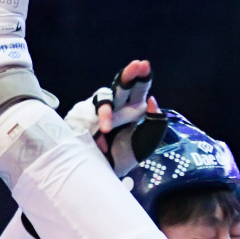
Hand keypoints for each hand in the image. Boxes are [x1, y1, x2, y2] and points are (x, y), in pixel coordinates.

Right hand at [63, 61, 155, 176]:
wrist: (102, 173)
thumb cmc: (123, 157)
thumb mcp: (145, 145)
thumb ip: (155, 126)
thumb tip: (152, 100)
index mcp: (133, 109)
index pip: (139, 89)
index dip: (142, 77)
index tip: (145, 65)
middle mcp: (117, 106)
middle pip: (122, 85)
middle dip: (129, 75)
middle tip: (136, 66)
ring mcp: (100, 110)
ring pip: (103, 97)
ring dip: (106, 109)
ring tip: (107, 130)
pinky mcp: (85, 116)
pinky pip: (89, 116)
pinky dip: (93, 131)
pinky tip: (99, 143)